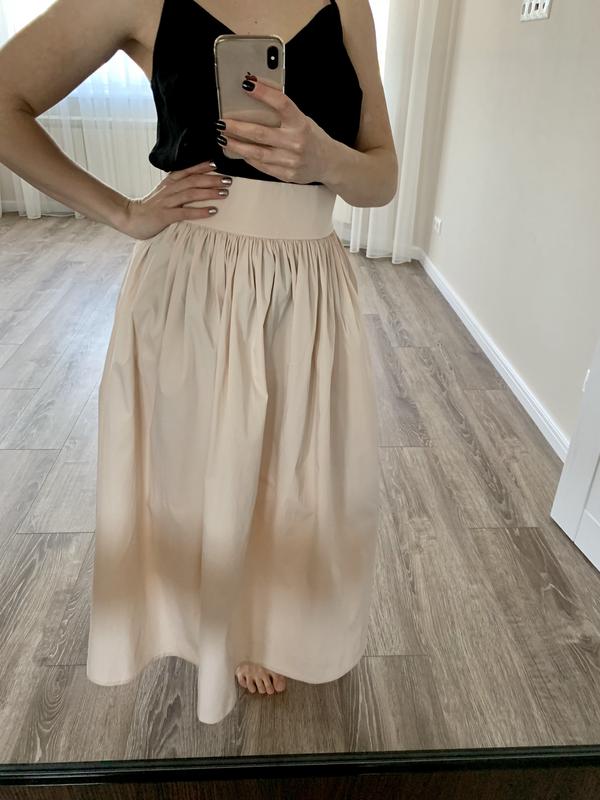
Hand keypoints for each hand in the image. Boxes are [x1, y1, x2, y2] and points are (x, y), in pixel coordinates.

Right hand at [120, 161, 231, 239]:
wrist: (129, 217)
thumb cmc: (150, 207)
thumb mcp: (164, 193)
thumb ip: (177, 188)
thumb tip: (196, 185)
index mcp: (169, 182)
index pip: (187, 171)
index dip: (201, 166)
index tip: (216, 164)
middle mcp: (169, 189)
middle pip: (193, 180)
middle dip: (212, 179)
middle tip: (228, 180)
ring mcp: (167, 202)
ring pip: (191, 194)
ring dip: (209, 192)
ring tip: (224, 193)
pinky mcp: (165, 216)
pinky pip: (185, 213)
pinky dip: (199, 211)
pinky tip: (212, 211)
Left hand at [218, 76, 334, 183]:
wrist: (328, 163)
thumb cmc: (311, 137)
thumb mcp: (302, 119)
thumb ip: (282, 111)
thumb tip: (256, 92)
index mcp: (301, 123)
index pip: (281, 104)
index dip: (264, 93)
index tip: (246, 84)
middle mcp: (296, 143)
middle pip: (260, 133)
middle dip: (237, 127)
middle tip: (222, 122)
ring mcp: (290, 161)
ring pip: (257, 153)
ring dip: (236, 145)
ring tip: (223, 138)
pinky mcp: (285, 175)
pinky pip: (261, 165)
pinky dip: (247, 157)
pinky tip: (238, 151)